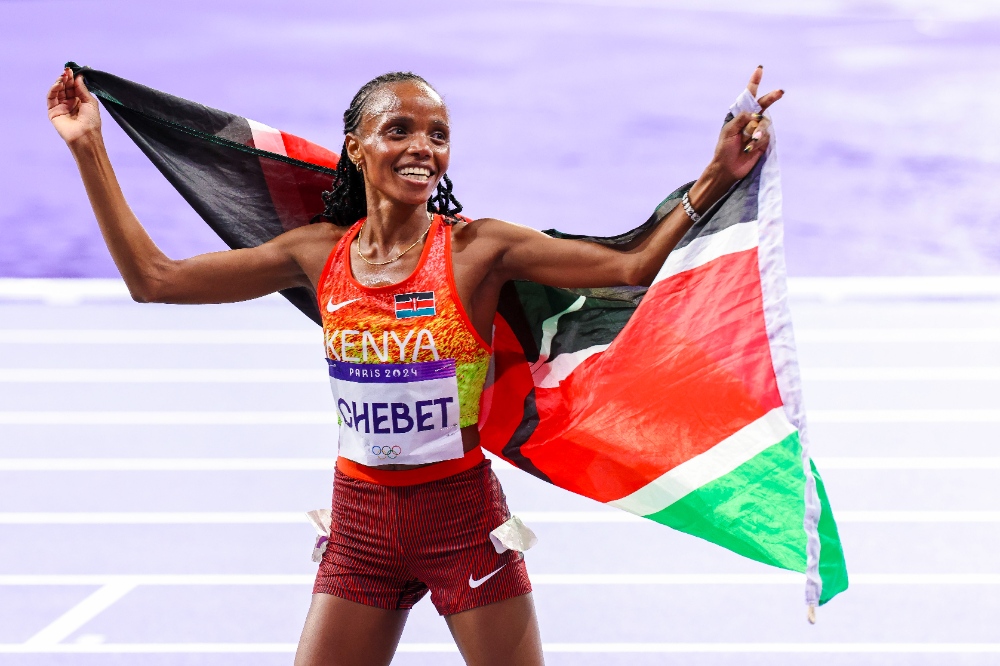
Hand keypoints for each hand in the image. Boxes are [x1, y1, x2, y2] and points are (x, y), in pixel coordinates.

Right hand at [47, 67, 100, 144]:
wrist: (85, 136)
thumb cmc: (91, 121)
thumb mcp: (90, 102)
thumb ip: (82, 89)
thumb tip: (78, 76)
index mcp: (81, 102)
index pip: (74, 87)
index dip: (73, 79)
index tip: (73, 70)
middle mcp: (70, 104)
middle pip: (65, 88)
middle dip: (66, 79)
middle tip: (67, 71)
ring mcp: (61, 107)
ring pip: (57, 91)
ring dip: (59, 82)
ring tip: (63, 76)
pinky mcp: (53, 111)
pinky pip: (51, 98)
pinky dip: (53, 89)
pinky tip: (58, 84)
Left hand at [690, 66, 782, 208]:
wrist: (728, 167)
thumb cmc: (724, 148)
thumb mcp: (729, 131)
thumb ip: (742, 118)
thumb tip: (757, 113)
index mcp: (740, 114)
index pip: (749, 95)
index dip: (755, 82)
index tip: (760, 69)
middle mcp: (751, 119)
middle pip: (765, 104)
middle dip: (772, 97)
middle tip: (780, 92)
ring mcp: (759, 130)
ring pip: (765, 123)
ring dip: (757, 132)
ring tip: (749, 141)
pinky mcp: (764, 141)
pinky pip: (765, 136)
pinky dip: (758, 141)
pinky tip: (750, 148)